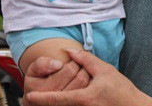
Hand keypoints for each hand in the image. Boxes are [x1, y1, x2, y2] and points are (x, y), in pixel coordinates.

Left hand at [24, 50, 151, 105]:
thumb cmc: (122, 90)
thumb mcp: (104, 70)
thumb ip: (85, 60)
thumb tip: (69, 51)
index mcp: (83, 98)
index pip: (57, 99)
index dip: (41, 98)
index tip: (29, 96)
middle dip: (45, 103)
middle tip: (32, 99)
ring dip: (56, 104)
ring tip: (47, 99)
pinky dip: (66, 104)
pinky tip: (63, 101)